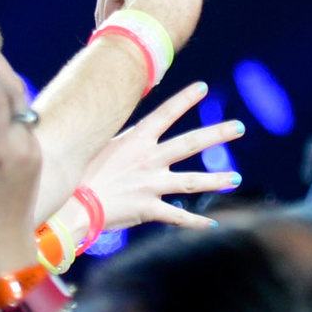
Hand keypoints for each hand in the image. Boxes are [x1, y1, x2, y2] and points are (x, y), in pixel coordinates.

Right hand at [69, 80, 242, 230]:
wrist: (72, 207)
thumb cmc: (79, 176)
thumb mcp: (99, 148)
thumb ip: (121, 140)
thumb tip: (124, 128)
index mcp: (135, 140)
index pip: (165, 113)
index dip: (185, 99)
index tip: (204, 87)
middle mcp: (148, 159)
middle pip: (190, 142)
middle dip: (217, 133)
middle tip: (239, 126)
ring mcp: (151, 184)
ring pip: (192, 181)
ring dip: (216, 179)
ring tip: (236, 178)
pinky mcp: (149, 209)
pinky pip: (179, 217)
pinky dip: (197, 222)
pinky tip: (213, 224)